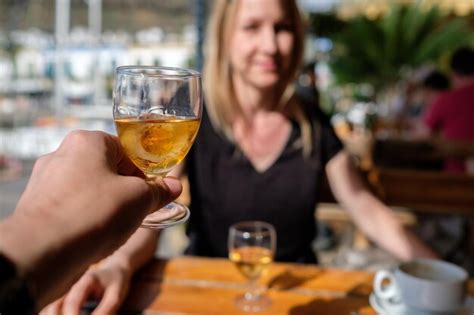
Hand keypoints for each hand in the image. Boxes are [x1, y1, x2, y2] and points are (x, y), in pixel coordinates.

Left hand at [0, 130, 181, 308]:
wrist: (42, 252)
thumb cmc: (94, 214)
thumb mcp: (139, 199)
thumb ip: (159, 191)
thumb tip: (174, 186)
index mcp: (87, 141)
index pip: (126, 150)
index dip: (144, 171)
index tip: (154, 190)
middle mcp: (62, 155)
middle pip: (108, 169)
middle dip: (126, 189)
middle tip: (140, 208)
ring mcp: (46, 181)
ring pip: (90, 189)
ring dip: (108, 205)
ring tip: (117, 225)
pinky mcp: (38, 206)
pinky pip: (73, 206)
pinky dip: (87, 217)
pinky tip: (95, 235)